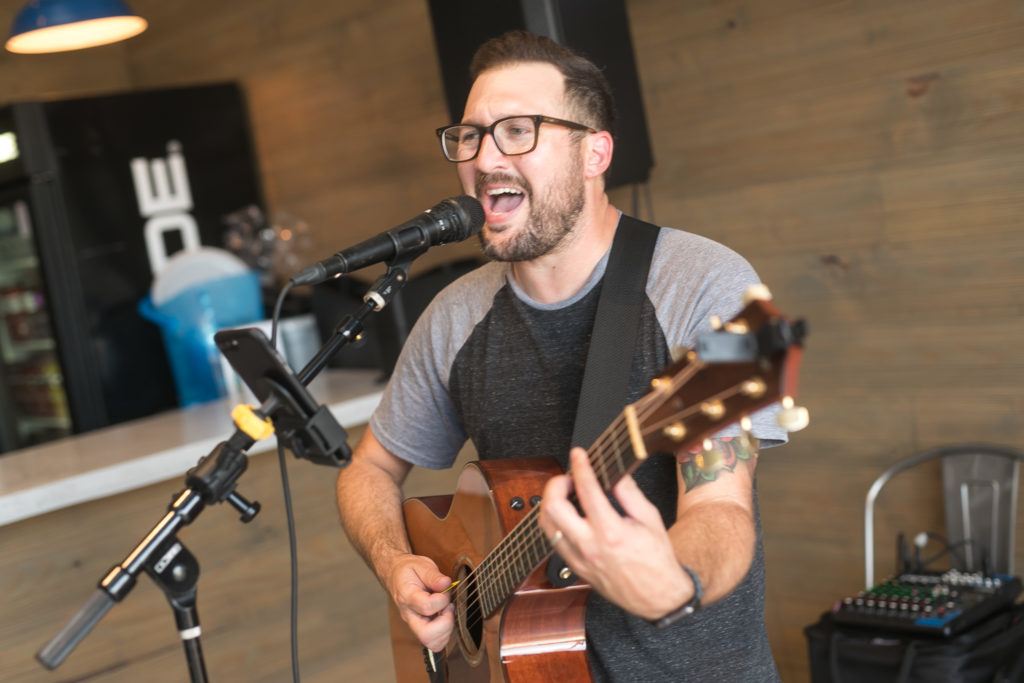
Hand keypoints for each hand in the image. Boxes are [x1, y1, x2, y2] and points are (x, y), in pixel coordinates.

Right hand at [386, 553, 455, 651]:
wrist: (396, 576)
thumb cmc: (409, 571)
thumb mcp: (420, 565)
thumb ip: (433, 575)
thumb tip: (446, 584)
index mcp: (407, 597)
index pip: (426, 607)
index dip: (442, 599)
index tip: (445, 589)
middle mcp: (409, 615)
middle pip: (426, 635)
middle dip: (446, 623)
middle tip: (448, 607)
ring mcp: (414, 624)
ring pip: (432, 643)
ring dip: (447, 629)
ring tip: (447, 611)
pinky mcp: (420, 628)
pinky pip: (435, 642)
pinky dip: (445, 633)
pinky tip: (444, 616)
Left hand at [538, 448, 689, 619]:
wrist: (657, 597)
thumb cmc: (657, 559)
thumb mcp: (650, 518)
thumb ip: (629, 492)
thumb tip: (614, 472)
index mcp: (611, 532)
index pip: (586, 490)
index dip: (580, 466)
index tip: (579, 455)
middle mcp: (590, 546)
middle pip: (553, 507)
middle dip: (556, 484)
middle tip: (568, 478)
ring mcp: (579, 559)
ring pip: (546, 525)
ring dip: (551, 503)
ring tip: (566, 495)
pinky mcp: (575, 568)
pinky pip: (553, 540)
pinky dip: (555, 522)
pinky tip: (568, 515)